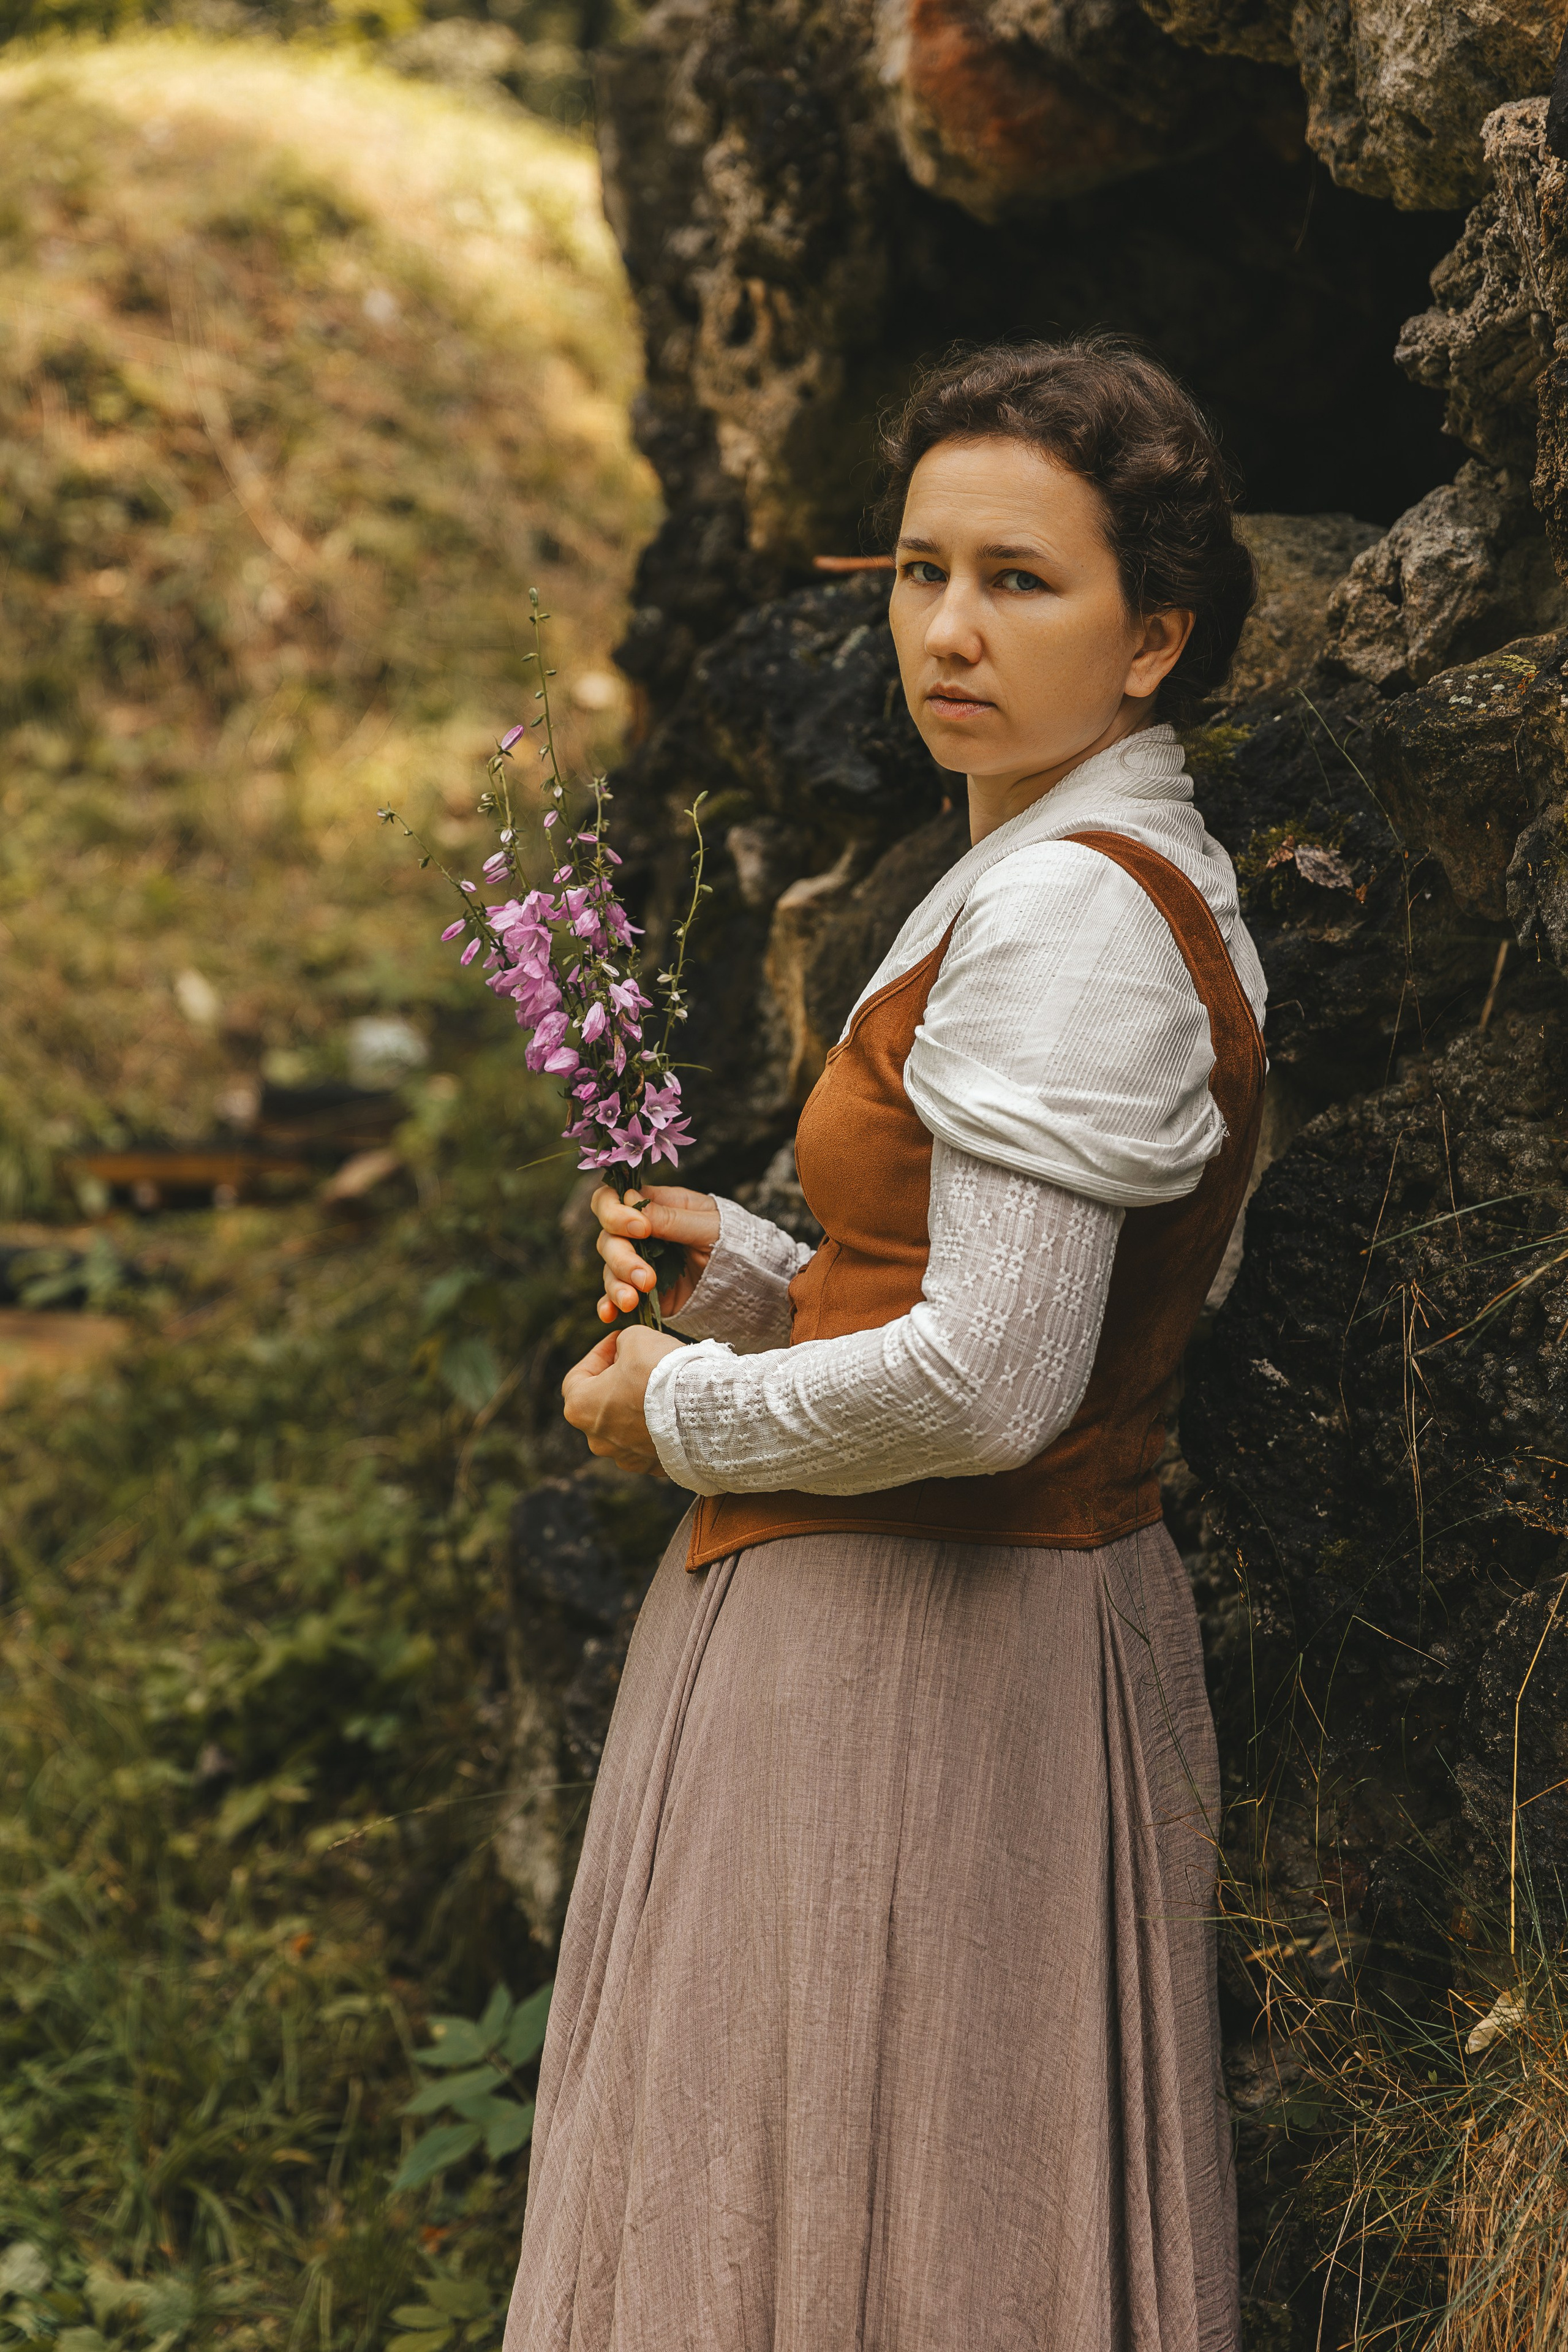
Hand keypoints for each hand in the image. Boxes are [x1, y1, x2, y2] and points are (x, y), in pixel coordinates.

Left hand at [561, 1324, 682, 1473]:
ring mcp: (625, 1457)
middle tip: (640, 1363)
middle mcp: (597, 1439)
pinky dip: (659, 1428)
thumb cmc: (661, 1373)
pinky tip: (675, 1411)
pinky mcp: (652, 1466)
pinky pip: (650, 1443)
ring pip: (626, 1427)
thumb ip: (623, 1342)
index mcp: (580, 1408)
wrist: (702, 1409)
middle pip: (602, 1404)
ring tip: (662, 1389)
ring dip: (638, 1408)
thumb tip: (625, 1349)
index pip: (577, 1376)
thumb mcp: (636, 1338)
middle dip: (619, 1383)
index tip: (618, 1343)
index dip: (599, 1355)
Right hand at [592, 1182, 720, 1324]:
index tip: (640, 1230)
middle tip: (647, 1277)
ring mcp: (639, 1263)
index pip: (611, 1200)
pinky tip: (610, 1313)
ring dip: (616, 1284)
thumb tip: (629, 1199)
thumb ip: (672, 1218)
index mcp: (654, 1207)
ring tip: (632, 1300)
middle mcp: (639, 1234)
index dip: (614, 1212)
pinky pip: (615, 1295)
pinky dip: (608, 1303)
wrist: (748, 1278)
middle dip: (621, 1257)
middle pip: (608, 1238)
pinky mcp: (641, 1291)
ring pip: (609, 1268)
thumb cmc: (732, 1240)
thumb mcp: (709, 1226)